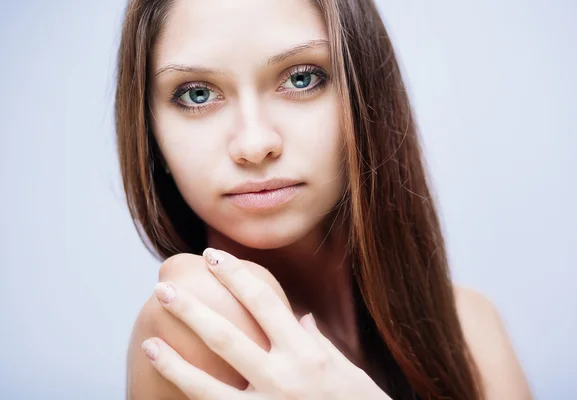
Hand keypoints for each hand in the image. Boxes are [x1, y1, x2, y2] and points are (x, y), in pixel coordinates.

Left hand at [141, 248, 390, 399]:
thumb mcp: (344, 369)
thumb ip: (318, 342)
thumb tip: (301, 318)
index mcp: (306, 351)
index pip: (263, 300)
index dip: (234, 274)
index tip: (212, 256)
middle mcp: (284, 376)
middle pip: (226, 336)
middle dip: (192, 310)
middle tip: (164, 290)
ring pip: (209, 385)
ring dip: (175, 363)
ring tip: (148, 344)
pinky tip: (168, 393)